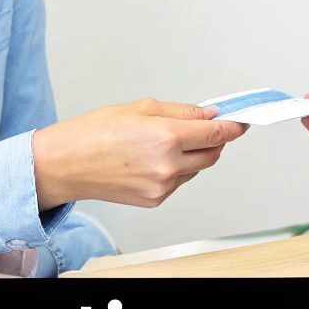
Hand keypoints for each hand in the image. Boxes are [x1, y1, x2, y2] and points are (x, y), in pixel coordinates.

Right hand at [33, 98, 246, 208]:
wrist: (67, 164)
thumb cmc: (94, 134)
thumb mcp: (141, 108)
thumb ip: (181, 112)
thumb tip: (207, 114)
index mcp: (167, 137)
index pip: (216, 133)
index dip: (233, 127)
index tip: (241, 122)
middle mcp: (168, 165)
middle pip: (212, 154)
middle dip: (215, 140)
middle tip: (205, 128)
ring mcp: (162, 186)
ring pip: (196, 169)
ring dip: (193, 155)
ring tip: (164, 143)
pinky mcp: (155, 200)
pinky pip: (179, 182)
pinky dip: (176, 170)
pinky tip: (153, 159)